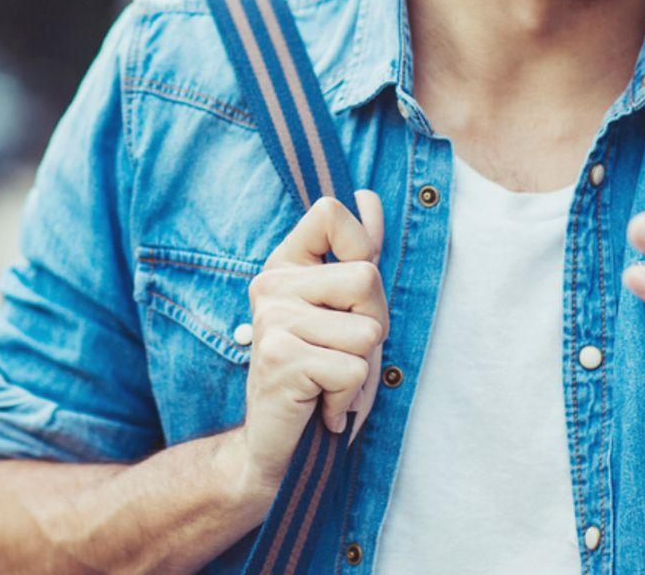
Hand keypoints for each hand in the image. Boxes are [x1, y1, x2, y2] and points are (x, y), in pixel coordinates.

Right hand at [234, 190, 387, 498]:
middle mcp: (271, 286)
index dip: (361, 246)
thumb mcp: (344, 310)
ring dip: (361, 367)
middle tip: (342, 353)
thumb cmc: (317, 376)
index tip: (347, 293)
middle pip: (366, 276)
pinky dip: (346, 397)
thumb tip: (369, 197)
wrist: (275, 447)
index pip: (330, 212)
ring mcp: (272, 320)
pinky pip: (352, 368)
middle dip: (373, 324)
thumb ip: (357, 253)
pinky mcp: (280, 358)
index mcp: (285, 265)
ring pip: (367, 328)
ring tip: (329, 379)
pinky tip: (320, 404)